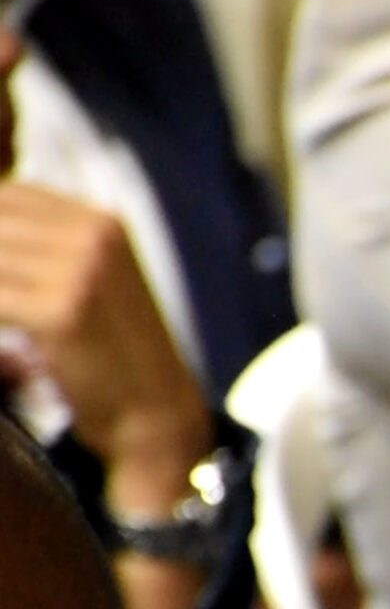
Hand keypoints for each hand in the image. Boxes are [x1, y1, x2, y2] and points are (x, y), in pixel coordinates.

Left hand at [0, 182, 207, 496]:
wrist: (156, 414)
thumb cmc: (117, 356)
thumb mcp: (93, 284)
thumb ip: (47, 251)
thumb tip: (0, 238)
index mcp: (103, 223)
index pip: (11, 194)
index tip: (3, 269)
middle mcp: (95, 237)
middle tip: (5, 297)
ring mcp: (81, 272)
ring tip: (6, 311)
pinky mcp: (62, 313)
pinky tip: (6, 340)